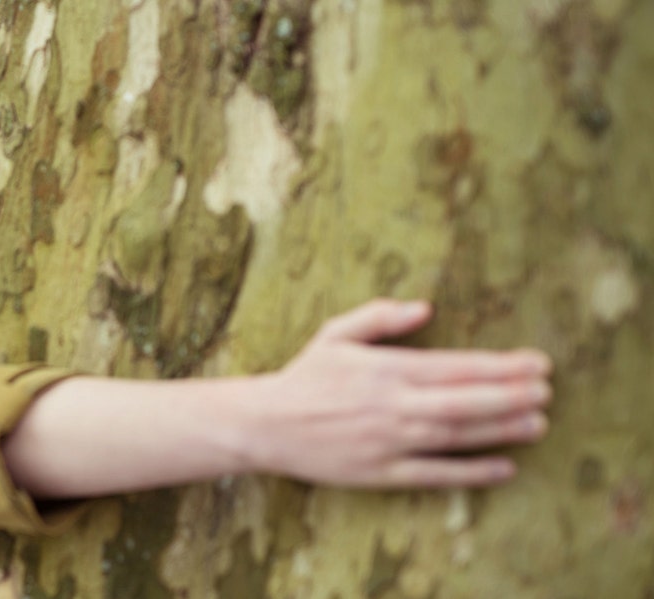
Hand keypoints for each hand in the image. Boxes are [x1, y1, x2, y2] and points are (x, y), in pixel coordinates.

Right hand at [245, 299, 551, 487]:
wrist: (266, 424)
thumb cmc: (305, 376)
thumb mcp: (336, 334)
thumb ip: (381, 317)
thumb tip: (426, 307)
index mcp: (385, 368)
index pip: (456, 366)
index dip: (500, 365)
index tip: (535, 363)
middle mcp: (393, 405)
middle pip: (465, 401)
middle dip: (512, 395)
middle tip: (547, 391)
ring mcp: (389, 441)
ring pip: (457, 435)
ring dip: (502, 430)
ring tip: (538, 423)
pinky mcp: (381, 473)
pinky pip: (435, 474)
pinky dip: (471, 472)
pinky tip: (505, 467)